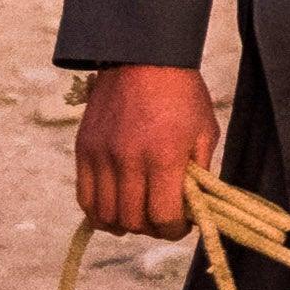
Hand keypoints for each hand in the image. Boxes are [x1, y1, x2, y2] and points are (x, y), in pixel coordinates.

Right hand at [77, 65, 218, 238]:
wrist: (143, 59)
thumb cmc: (182, 95)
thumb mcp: (205, 131)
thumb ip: (199, 172)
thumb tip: (195, 208)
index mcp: (164, 157)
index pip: (164, 216)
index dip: (175, 230)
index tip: (182, 227)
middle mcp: (129, 161)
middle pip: (133, 221)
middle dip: (151, 229)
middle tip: (162, 222)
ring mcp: (102, 156)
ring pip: (105, 215)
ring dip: (124, 225)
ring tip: (139, 218)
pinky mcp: (83, 150)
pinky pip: (85, 197)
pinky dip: (99, 212)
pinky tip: (115, 210)